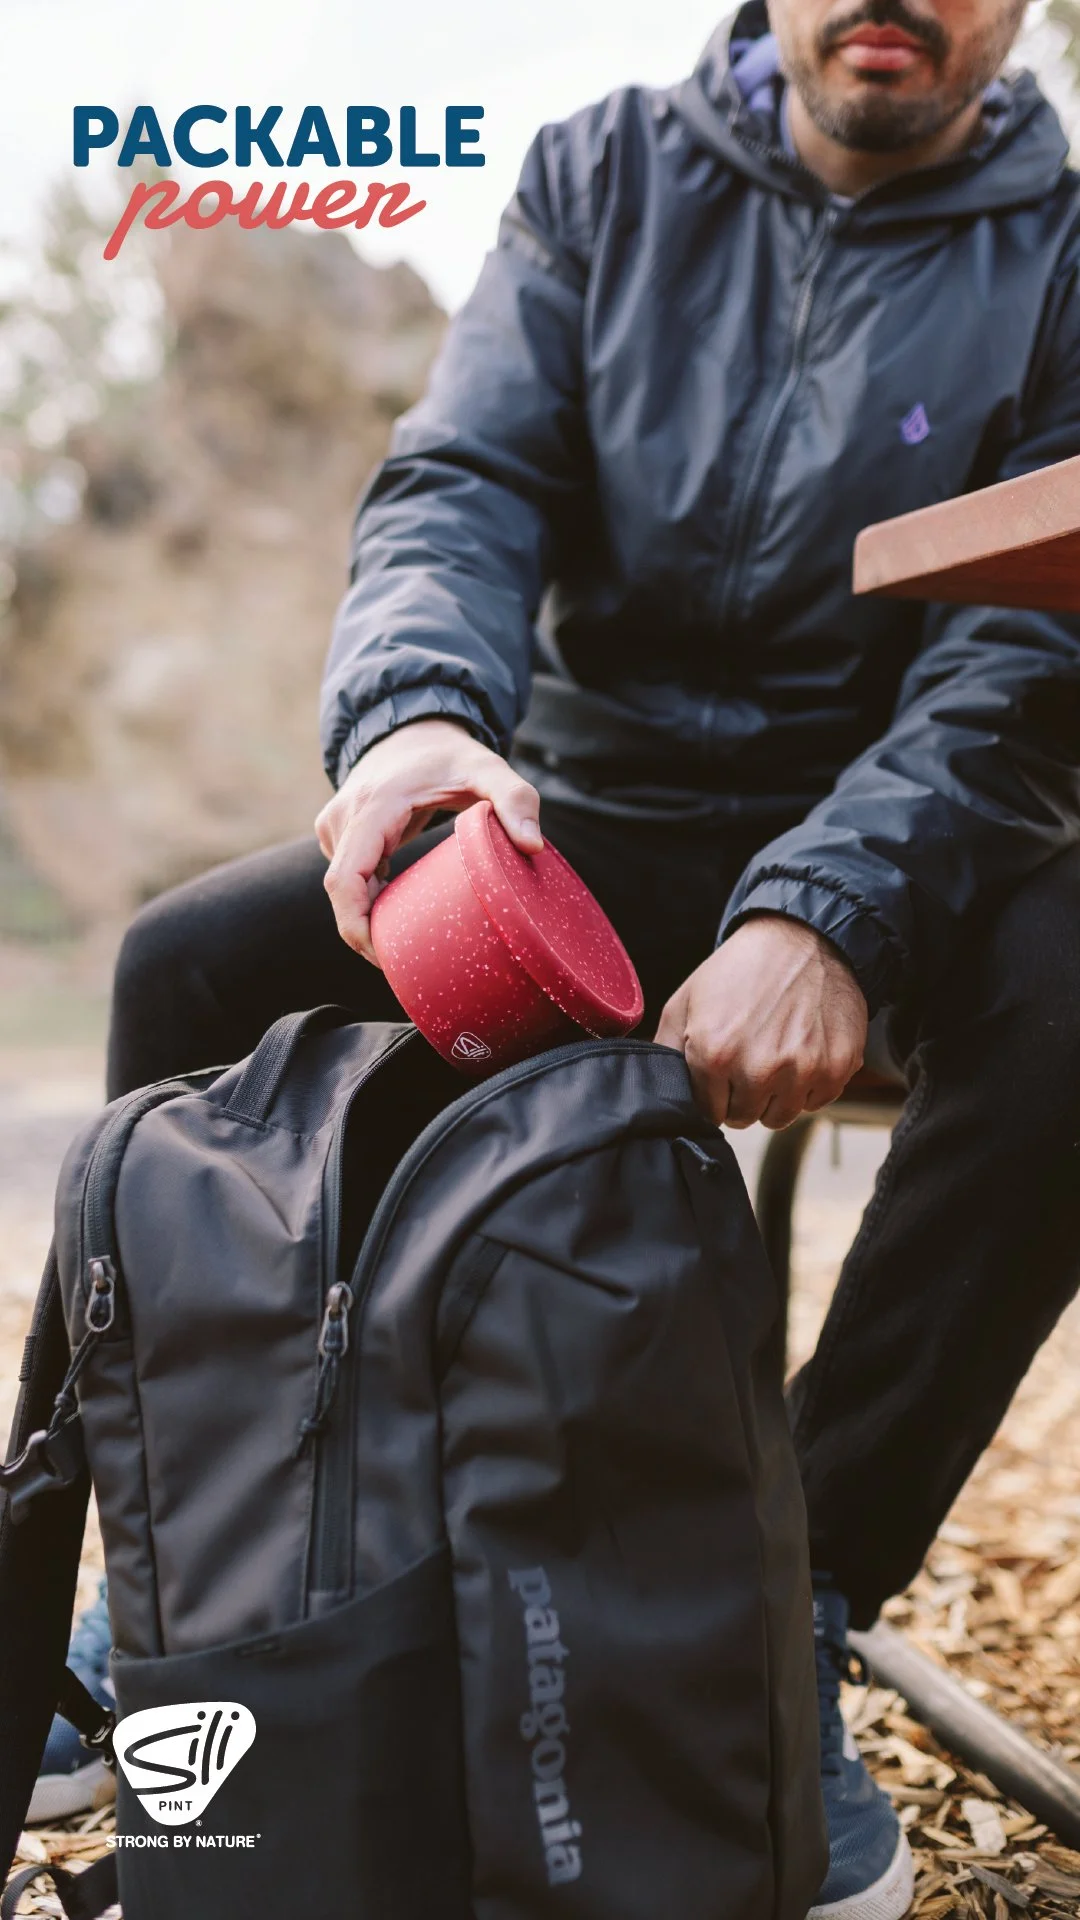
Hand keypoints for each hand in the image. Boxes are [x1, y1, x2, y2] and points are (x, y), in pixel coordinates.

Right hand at [315, 718, 542, 961]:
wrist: (413, 729)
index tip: (385, 956)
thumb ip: (516, 799)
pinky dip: (367, 903)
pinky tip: (396, 918)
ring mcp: (335, 826)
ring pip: (342, 889)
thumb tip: (533, 845)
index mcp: (373, 807)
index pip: (344, 880)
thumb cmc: (451, 754)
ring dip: (368, 919)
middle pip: (339, 894)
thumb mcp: (489, 768)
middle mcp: (344, 817)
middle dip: (365, 935)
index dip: (357, 926)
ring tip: (408, 945)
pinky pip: (347, 880)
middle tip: (406, 964)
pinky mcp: (337, 835)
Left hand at [655, 915, 867, 1129]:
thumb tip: (656, 1086)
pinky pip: (816, 1102)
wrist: (802, 938)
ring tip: (775, 1055)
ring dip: (775, 1096)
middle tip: (749, 1060)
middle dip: (742, 1097)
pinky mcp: (837, 1067)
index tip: (721, 1075)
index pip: (709, 1112)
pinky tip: (801, 1052)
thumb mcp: (686, 1000)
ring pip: (781, 1116)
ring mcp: (803, 1070)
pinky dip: (808, 1086)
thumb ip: (664, 1049)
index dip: (713, 1095)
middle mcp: (759, 1068)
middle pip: (744, 1118)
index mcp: (714, 1054)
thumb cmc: (741, 969)